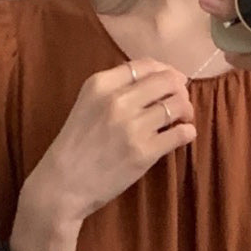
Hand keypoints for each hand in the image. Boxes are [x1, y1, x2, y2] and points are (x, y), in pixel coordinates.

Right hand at [15, 59, 195, 249]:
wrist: (63, 185)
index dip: (165, 71)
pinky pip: (179, 134)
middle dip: (180, 89)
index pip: (145, 65)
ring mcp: (132, 126)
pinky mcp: (144, 152)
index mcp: (101, 84)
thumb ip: (113, 90)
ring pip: (177, 105)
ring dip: (186, 110)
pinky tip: (185, 134)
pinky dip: (187, 131)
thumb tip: (151, 82)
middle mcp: (118, 100)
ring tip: (183, 118)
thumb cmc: (75, 147)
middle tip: (181, 101)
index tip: (172, 81)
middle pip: (166, 81)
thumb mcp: (86, 105)